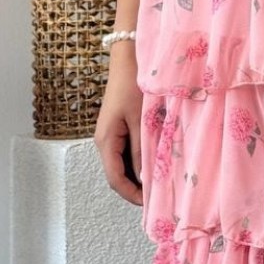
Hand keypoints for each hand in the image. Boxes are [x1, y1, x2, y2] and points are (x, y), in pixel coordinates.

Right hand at [94, 52, 144, 206]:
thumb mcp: (140, 120)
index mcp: (106, 141)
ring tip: (159, 180)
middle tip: (158, 195)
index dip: (131, 195)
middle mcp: (105, 140)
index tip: (149, 204)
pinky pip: (126, 151)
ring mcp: (111, 134)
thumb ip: (142, 150)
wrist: (128, 59)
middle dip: (135, 187)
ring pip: (122, 163)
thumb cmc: (133, 85)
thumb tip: (145, 178)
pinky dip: (138, 159)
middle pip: (117, 174)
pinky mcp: (118, 127)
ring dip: (138, 173)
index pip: (115, 179)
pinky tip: (154, 159)